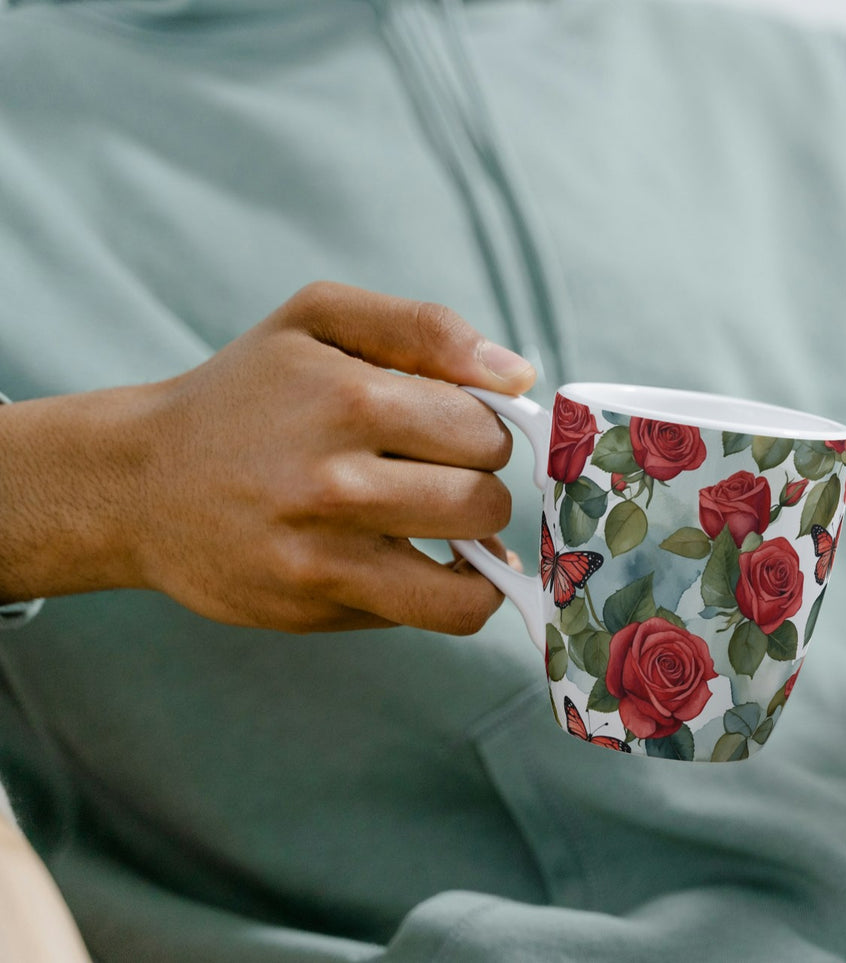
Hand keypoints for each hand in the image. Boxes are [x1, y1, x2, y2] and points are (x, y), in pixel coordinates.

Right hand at [127, 282, 530, 632]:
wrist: (139, 481)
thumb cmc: (247, 394)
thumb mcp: (319, 320)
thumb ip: (425, 328)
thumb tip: (519, 375)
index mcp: (349, 398)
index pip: (484, 427)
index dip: (482, 428)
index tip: (452, 430)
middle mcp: (336, 481)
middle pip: (485, 498)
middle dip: (478, 485)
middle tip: (440, 475)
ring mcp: (324, 552)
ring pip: (473, 564)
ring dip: (476, 545)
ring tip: (445, 525)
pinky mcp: (315, 605)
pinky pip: (435, 613)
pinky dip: (458, 596)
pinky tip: (438, 569)